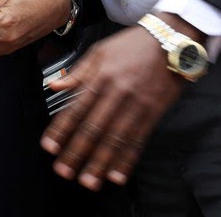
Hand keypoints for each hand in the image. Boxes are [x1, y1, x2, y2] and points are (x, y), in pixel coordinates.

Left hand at [41, 17, 194, 190]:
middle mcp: (116, 93)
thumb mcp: (100, 50)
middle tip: (64, 172)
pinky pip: (138, 140)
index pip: (75, 109)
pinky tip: (118, 174)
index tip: (49, 147)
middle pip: (93, 129)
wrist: (171, 39)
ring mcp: (136, 105)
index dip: (61, 130)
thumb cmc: (133, 44)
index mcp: (100, 77)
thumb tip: (55, 85)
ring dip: (100, 163)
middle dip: (77, 153)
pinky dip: (127, 160)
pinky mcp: (152, 113)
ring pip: (114, 139)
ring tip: (88, 181)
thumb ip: (77, 72)